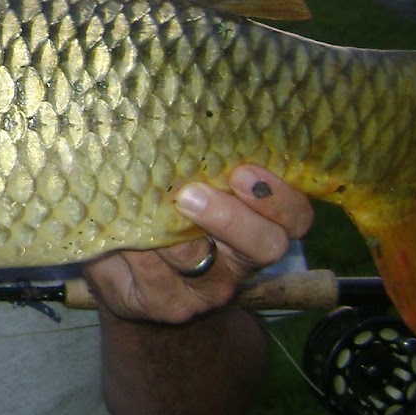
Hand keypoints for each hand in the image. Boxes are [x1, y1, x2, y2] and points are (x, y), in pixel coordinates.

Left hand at [83, 164, 312, 323]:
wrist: (127, 273)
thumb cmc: (161, 211)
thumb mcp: (187, 181)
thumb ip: (199, 160)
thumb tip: (184, 108)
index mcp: (259, 225)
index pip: (295, 217)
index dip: (277, 197)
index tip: (242, 171)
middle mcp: (241, 262)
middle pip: (265, 246)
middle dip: (232, 218)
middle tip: (191, 193)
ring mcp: (208, 290)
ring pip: (195, 258)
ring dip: (164, 227)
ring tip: (139, 201)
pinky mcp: (170, 305)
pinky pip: (154, 274)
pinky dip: (134, 247)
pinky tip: (120, 231)